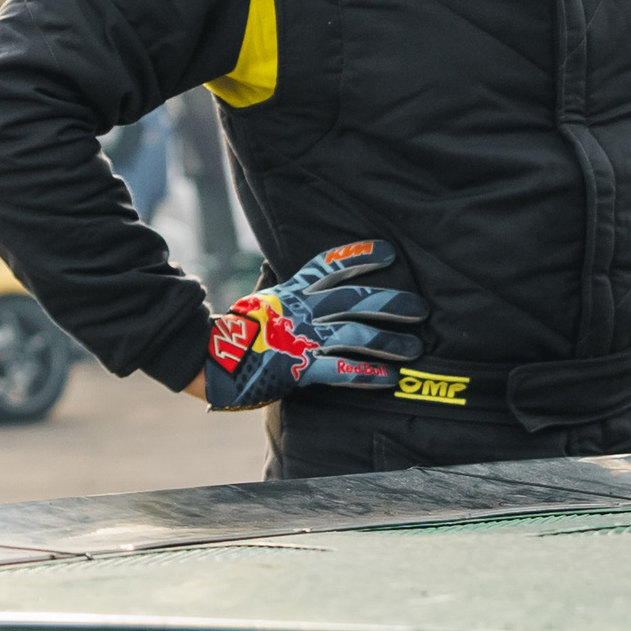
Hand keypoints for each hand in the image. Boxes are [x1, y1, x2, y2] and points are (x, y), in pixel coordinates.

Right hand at [200, 239, 427, 409]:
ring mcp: (300, 338)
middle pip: (353, 298)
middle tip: (422, 307)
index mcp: (291, 291)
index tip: (390, 252)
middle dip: (391, 302)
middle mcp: (300, 310)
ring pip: (354, 333)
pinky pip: (340, 369)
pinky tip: (390, 378)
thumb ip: (285, 286)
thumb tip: (292, 264)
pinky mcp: (298, 369)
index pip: (330, 265)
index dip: (360, 256)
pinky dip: (367, 373)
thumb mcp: (263, 300)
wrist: (208, 361)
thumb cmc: (239, 333)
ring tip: (415, 347)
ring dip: (389, 340)